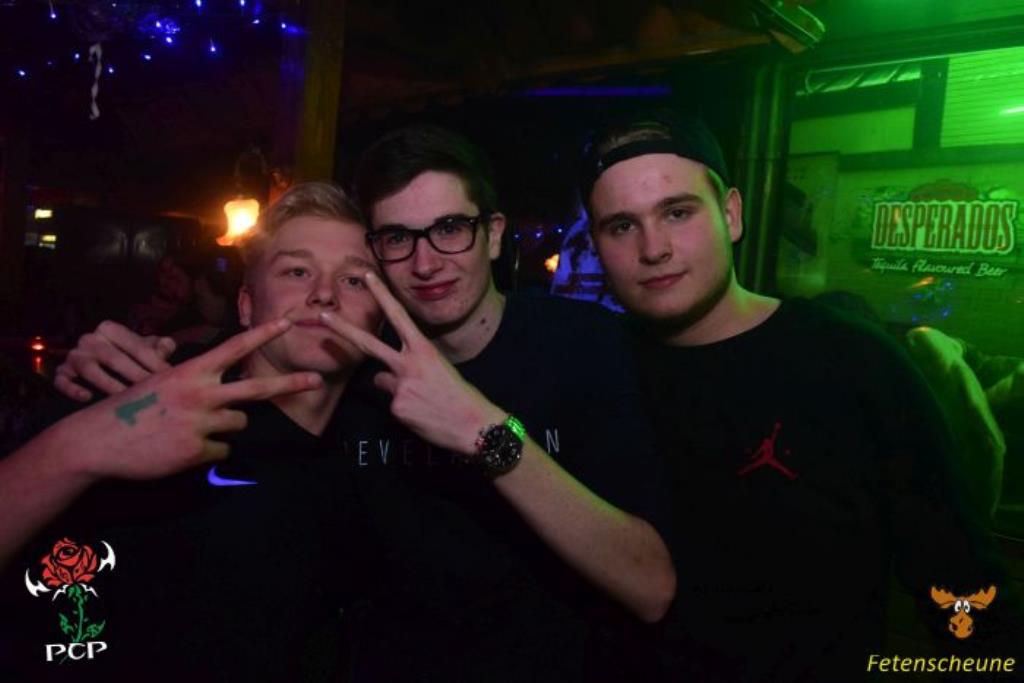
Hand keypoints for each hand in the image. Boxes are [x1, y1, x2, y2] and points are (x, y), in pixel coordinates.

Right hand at [55, 320, 176, 401]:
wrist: (99, 362)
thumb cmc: (129, 355)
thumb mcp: (144, 347)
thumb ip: (159, 346)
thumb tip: (168, 346)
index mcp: (110, 329)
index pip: (137, 347)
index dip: (155, 364)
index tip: (170, 378)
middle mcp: (89, 339)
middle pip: (115, 359)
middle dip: (136, 376)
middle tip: (152, 393)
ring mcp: (74, 356)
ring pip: (90, 370)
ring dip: (109, 385)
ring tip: (126, 399)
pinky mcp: (62, 372)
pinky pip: (63, 381)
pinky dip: (73, 389)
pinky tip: (88, 398)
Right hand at [57, 319, 321, 480]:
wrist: (98, 439)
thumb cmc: (132, 408)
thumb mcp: (163, 382)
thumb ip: (197, 382)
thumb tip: (226, 390)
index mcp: (192, 371)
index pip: (235, 347)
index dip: (263, 334)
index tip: (288, 322)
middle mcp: (201, 393)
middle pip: (257, 388)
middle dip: (290, 384)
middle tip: (317, 380)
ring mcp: (201, 422)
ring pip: (238, 423)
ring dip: (223, 427)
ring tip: (190, 429)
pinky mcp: (197, 450)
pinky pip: (223, 451)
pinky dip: (209, 452)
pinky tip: (182, 449)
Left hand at [319, 272, 504, 455]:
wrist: (473, 424)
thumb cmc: (459, 395)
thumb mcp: (439, 369)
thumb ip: (411, 364)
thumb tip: (384, 375)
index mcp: (424, 349)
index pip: (398, 316)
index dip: (382, 295)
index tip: (368, 277)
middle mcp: (409, 364)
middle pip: (368, 343)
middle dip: (343, 329)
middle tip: (322, 315)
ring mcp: (400, 386)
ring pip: (381, 381)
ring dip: (395, 388)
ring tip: (422, 400)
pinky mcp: (397, 408)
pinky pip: (392, 404)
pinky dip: (404, 408)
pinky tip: (422, 413)